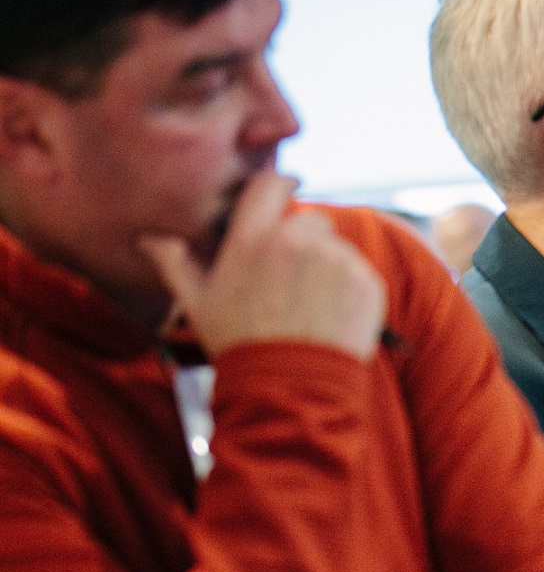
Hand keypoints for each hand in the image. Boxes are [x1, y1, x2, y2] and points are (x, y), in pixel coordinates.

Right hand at [140, 170, 385, 360]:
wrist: (288, 388)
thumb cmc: (240, 346)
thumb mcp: (198, 305)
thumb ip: (176, 265)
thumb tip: (151, 240)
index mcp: (250, 240)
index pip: (269, 185)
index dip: (280, 183)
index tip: (288, 186)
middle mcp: (293, 241)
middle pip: (309, 220)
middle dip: (304, 241)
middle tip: (293, 282)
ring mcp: (333, 259)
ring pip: (336, 247)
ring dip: (328, 267)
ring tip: (311, 306)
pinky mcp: (364, 280)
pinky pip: (360, 272)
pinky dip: (351, 289)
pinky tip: (332, 316)